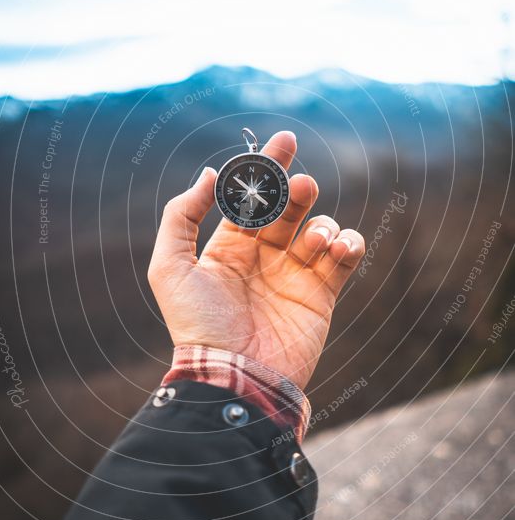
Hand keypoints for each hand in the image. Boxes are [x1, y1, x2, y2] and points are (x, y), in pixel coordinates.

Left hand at [148, 131, 364, 390]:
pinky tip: (339, 248)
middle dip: (296, 190)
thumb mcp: (170, 268)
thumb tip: (208, 174)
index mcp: (228, 249)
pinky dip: (349, 244)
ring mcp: (293, 276)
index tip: (285, 140)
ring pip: (319, 229)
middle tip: (301, 185)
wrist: (235, 379)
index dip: (267, 167)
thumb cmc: (198, 326)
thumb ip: (182, 216)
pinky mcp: (321, 296)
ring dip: (321, 224)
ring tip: (314, 241)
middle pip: (287, 208)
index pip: (250, 199)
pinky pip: (344, 258)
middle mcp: (262, 259)